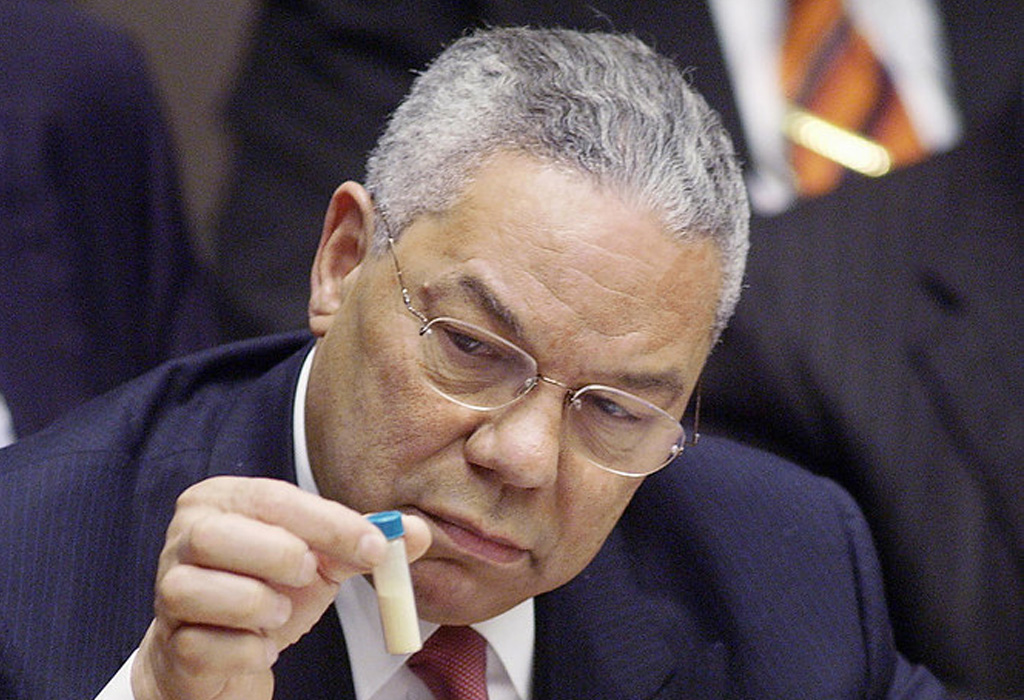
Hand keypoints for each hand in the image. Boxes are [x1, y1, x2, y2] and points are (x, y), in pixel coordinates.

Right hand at [130, 476, 429, 699]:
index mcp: (223, 500)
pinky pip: (203, 645)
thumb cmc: (270, 591)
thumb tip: (415, 533)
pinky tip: (261, 647)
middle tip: (311, 575)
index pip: (274, 499)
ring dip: (258, 605)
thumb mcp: (322, 560)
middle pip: (218, 534)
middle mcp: (185, 537)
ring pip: (198, 589)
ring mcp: (169, 591)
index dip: (330, 523)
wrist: (220, 655)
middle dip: (279, 556)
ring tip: (280, 612)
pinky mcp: (170, 644)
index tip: (377, 547)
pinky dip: (247, 650)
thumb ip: (363, 542)